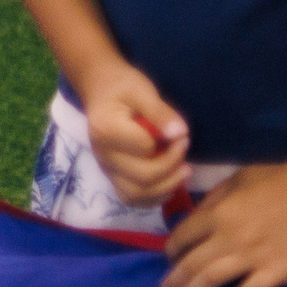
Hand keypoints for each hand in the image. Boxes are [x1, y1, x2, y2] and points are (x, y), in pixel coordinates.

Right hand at [81, 62, 190, 206]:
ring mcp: (105, 168)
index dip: (170, 144)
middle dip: (172, 166)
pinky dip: (153, 198)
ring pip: (137, 195)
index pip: (145, 148)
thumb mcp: (142, 89)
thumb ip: (160, 112)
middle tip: (184, 148)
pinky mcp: (112, 176)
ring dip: (166, 187)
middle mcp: (102, 154)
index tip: (182, 132)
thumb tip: (180, 134)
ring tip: (183, 171)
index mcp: (106, 129)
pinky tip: (169, 184)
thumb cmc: (122, 87)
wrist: (101, 90)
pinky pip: (132, 199)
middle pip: (143, 177)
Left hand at [162, 159, 286, 286]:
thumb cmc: (278, 179)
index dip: (172, 250)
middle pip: (192, 263)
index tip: (169, 259)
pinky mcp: (276, 272)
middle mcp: (228, 237)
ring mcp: (252, 257)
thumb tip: (196, 217)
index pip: (183, 236)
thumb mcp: (237, 179)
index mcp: (217, 212)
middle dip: (174, 279)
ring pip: (212, 280)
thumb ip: (214, 199)